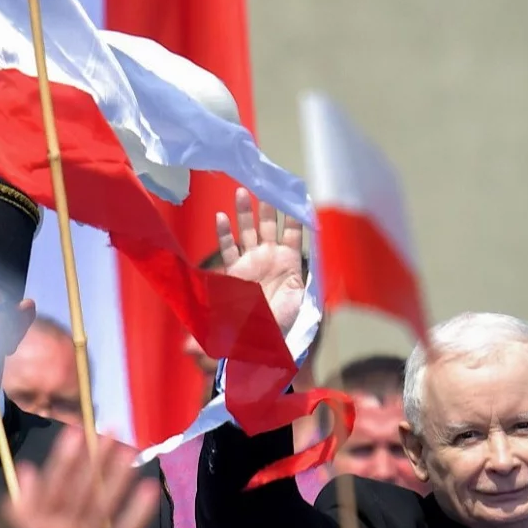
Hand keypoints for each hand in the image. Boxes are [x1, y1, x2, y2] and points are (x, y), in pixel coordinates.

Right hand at [7, 427, 158, 527]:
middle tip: (112, 432)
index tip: (77, 432)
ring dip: (119, 478)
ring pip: (104, 507)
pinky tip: (149, 491)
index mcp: (39, 527)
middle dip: (97, 459)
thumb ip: (25, 502)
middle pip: (82, 490)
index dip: (65, 458)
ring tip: (131, 452)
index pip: (54, 485)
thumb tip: (27, 468)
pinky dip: (138, 513)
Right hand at [216, 188, 306, 337]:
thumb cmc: (283, 320)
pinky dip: (225, 234)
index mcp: (289, 262)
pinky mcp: (235, 271)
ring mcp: (251, 262)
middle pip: (268, 226)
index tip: (296, 196)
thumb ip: (300, 273)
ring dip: (245, 213)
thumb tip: (305, 261)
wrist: (260, 340)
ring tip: (242, 192)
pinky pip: (229, 249)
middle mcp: (269, 258)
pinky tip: (222, 217)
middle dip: (267, 207)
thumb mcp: (298, 295)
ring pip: (248, 232)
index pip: (293, 233)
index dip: (294, 216)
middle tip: (265, 187)